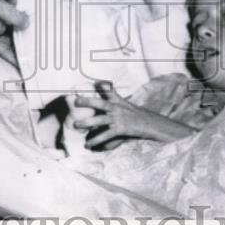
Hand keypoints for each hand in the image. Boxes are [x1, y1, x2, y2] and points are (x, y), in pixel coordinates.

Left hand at [72, 82, 196, 146]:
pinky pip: (106, 135)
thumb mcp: (123, 102)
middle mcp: (117, 108)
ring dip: (87, 123)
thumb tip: (99, 82)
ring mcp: (118, 119)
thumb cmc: (133, 114)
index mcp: (117, 101)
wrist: (149, 124)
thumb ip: (111, 93)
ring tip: (76, 125)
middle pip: (101, 103)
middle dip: (88, 102)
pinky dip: (96, 140)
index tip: (91, 80)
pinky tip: (88, 144)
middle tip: (76, 102)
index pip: (108, 90)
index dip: (100, 84)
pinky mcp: (120, 129)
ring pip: (101, 120)